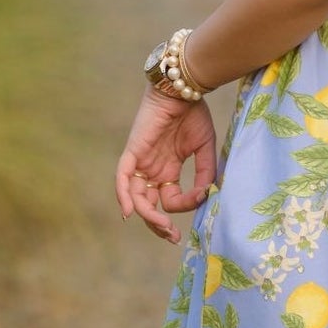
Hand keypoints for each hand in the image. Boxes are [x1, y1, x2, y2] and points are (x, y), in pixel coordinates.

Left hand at [114, 87, 218, 243]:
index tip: (201, 199)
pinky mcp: (132, 152)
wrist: (183, 89)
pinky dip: (123, 195)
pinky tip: (129, 213)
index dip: (186, 206)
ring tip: (162, 228)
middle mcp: (152, 170)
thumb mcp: (205, 149)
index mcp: (167, 171)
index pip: (171, 200)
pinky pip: (123, 178)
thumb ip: (204, 173)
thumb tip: (205, 197)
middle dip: (159, 224)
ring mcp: (141, 162)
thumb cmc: (194, 114)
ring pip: (137, 198)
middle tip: (172, 237)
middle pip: (149, 206)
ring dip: (147, 216)